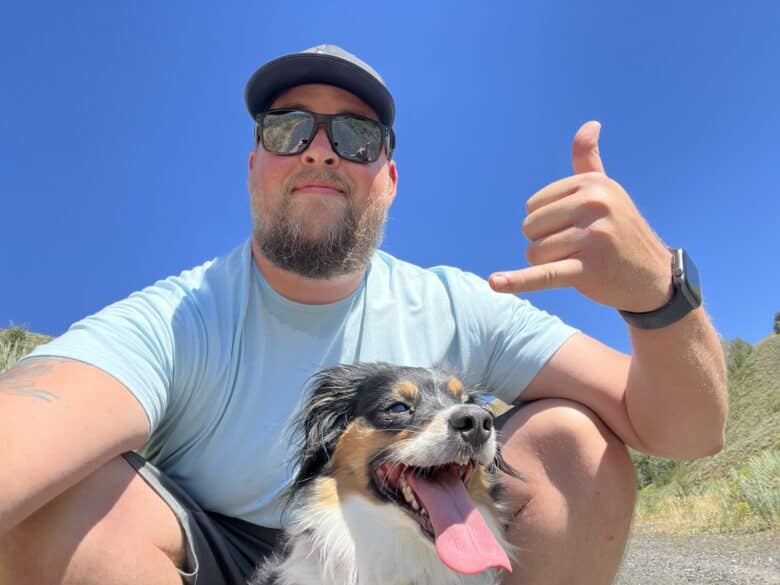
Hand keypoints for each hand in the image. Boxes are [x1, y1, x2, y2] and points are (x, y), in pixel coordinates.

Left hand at [489, 121, 672, 312]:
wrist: (653, 276)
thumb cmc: (621, 231)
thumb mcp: (607, 192)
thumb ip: (589, 162)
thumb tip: (589, 124)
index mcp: (593, 184)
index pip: (533, 205)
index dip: (546, 223)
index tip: (575, 228)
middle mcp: (594, 205)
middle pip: (530, 227)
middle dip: (544, 243)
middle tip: (576, 249)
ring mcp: (593, 237)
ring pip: (534, 253)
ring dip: (548, 263)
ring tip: (578, 263)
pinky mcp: (589, 269)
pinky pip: (544, 274)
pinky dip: (518, 281)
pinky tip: (496, 283)